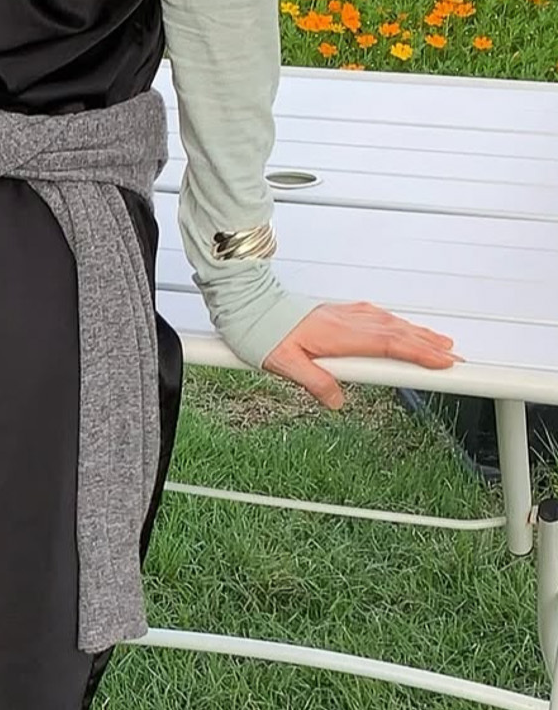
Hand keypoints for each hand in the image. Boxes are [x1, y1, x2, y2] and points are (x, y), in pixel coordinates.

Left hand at [263, 301, 460, 409]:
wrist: (252, 308)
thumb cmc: (265, 333)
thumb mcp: (286, 365)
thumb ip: (315, 383)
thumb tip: (337, 401)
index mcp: (341, 335)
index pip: (390, 344)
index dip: (419, 353)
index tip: (444, 362)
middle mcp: (350, 322)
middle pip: (399, 334)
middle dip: (431, 346)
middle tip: (457, 359)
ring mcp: (348, 315)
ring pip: (392, 324)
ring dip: (419, 334)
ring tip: (443, 344)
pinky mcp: (342, 313)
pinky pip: (379, 317)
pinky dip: (398, 324)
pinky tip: (405, 328)